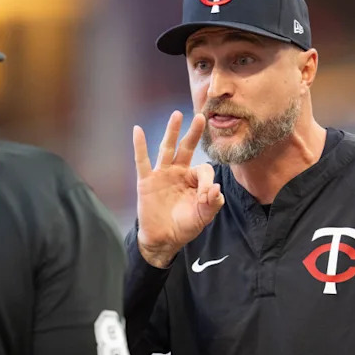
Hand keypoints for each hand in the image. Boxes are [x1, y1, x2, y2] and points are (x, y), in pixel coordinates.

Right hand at [132, 111, 224, 267]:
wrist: (163, 240)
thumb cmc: (184, 226)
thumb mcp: (203, 216)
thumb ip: (213, 203)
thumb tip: (216, 188)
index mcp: (193, 180)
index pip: (203, 169)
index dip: (208, 182)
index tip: (207, 197)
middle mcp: (178, 173)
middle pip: (186, 148)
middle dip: (194, 133)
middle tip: (202, 117)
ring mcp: (161, 175)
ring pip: (167, 149)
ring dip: (172, 132)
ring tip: (177, 115)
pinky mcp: (146, 181)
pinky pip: (142, 160)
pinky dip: (139, 145)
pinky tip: (137, 130)